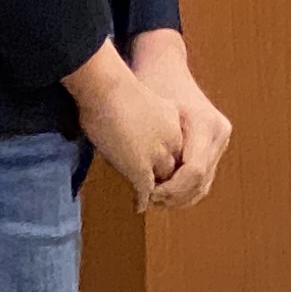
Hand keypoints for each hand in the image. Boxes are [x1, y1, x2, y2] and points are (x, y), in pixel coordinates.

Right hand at [65, 42, 188, 206]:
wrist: (108, 86)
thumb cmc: (116, 85)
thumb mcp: (145, 100)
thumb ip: (148, 116)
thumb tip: (137, 120)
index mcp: (177, 123)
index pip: (182, 152)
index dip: (174, 166)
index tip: (166, 173)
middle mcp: (173, 141)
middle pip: (176, 170)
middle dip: (171, 183)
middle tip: (163, 194)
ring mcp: (158, 156)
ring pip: (165, 184)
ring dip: (159, 195)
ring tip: (152, 202)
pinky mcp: (141, 167)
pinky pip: (147, 191)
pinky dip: (143, 200)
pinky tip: (139, 205)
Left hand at [126, 28, 233, 209]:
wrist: (166, 68)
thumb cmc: (151, 87)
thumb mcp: (149, 116)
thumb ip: (151, 153)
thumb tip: (143, 189)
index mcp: (204, 124)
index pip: (194, 171)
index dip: (171, 190)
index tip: (149, 194)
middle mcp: (219, 132)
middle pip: (201, 180)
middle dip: (175, 196)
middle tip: (150, 201)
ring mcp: (221, 138)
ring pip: (205, 182)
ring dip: (181, 197)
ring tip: (156, 200)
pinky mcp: (217, 143)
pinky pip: (205, 175)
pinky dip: (187, 189)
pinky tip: (167, 192)